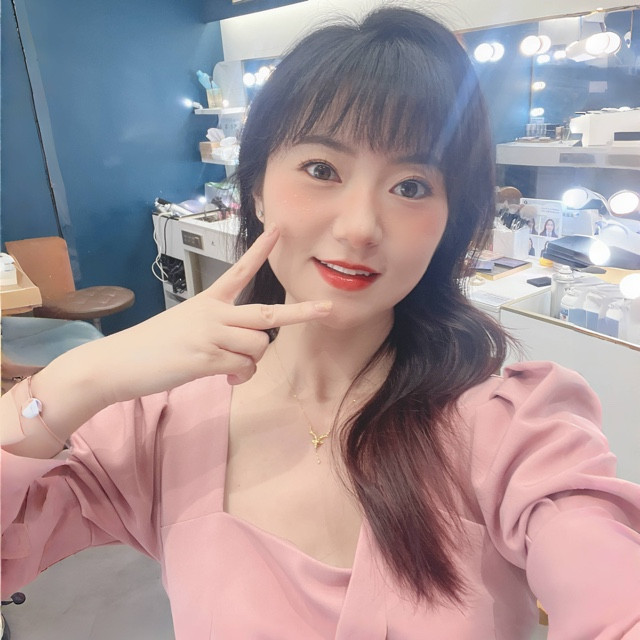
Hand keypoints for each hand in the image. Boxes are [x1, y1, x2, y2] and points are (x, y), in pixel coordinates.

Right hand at [78, 225, 331, 404]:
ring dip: (250, 362)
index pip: (240, 271)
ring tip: (229, 368)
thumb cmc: (154, 346)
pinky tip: (222, 376)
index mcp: (209, 300)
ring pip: (257, 347)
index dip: (261, 251)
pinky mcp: (206, 357)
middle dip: (301, 313)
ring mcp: (210, 334)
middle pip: (267, 314)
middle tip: (328, 309)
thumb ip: (221, 334)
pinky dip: (238, 376)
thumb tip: (245, 358)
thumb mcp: (189, 327)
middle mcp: (214, 312)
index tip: (279, 228)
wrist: (119, 362)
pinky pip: (242, 367)